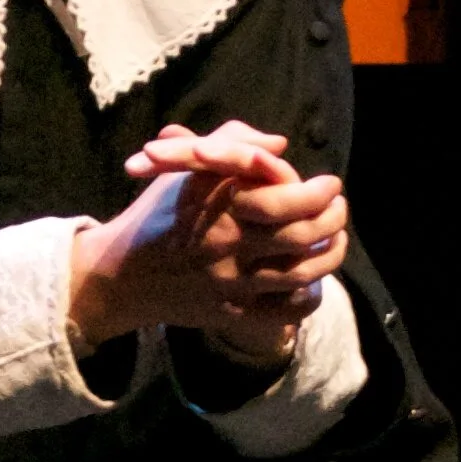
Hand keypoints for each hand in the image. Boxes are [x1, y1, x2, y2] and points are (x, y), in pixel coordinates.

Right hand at [70, 120, 348, 352]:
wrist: (121, 276)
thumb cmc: (159, 214)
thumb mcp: (186, 170)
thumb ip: (232, 146)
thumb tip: (279, 146)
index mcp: (218, 207)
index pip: (288, 199)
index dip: (320, 191)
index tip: (330, 183)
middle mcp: (226, 248)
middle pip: (302, 236)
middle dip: (333, 218)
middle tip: (339, 207)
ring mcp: (230, 285)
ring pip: (301, 273)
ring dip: (330, 254)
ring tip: (336, 239)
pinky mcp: (231, 315)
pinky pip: (285, 312)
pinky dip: (309, 295)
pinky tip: (315, 279)